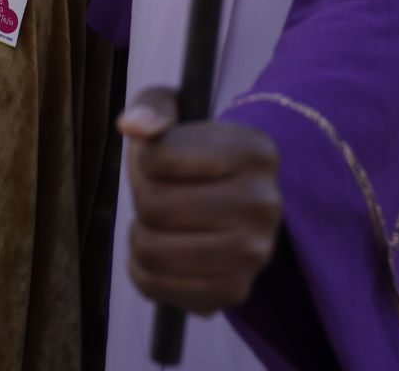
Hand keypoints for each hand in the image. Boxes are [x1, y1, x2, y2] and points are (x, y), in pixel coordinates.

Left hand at [119, 86, 281, 314]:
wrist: (233, 204)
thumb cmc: (193, 151)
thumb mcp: (177, 111)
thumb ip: (152, 106)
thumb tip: (133, 125)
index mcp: (256, 150)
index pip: (159, 157)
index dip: (146, 157)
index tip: (164, 156)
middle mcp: (265, 203)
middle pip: (152, 204)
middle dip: (142, 195)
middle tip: (160, 191)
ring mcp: (254, 253)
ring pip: (150, 248)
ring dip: (140, 232)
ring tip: (160, 221)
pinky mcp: (233, 290)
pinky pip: (154, 285)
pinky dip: (142, 268)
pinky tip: (163, 249)